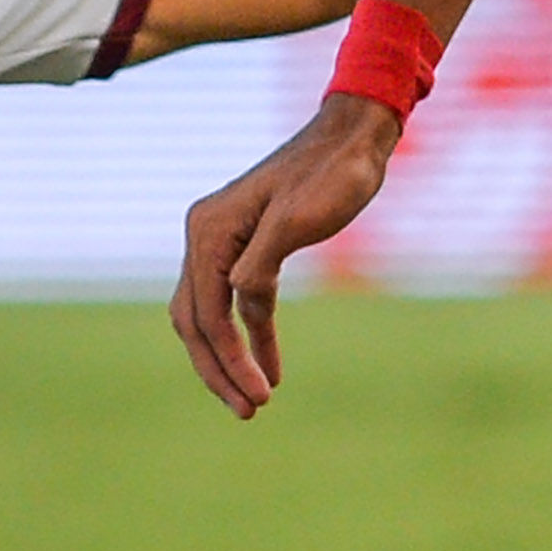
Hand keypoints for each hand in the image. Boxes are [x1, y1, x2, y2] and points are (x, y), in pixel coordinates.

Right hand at [170, 96, 402, 417]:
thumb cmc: (333, 175)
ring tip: (253, 402)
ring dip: (230, 359)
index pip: (206, 312)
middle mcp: (205, 235)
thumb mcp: (299, 221)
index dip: (229, 360)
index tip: (259, 397)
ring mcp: (222, 240)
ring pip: (210, 316)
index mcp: (209, 229)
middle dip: (218, 369)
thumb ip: (261, 265)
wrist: (355, 138)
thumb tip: (237, 302)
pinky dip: (252, 336)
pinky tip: (271, 368)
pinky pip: (237, 303)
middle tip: (248, 412)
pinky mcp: (247, 245)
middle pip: (195, 320)